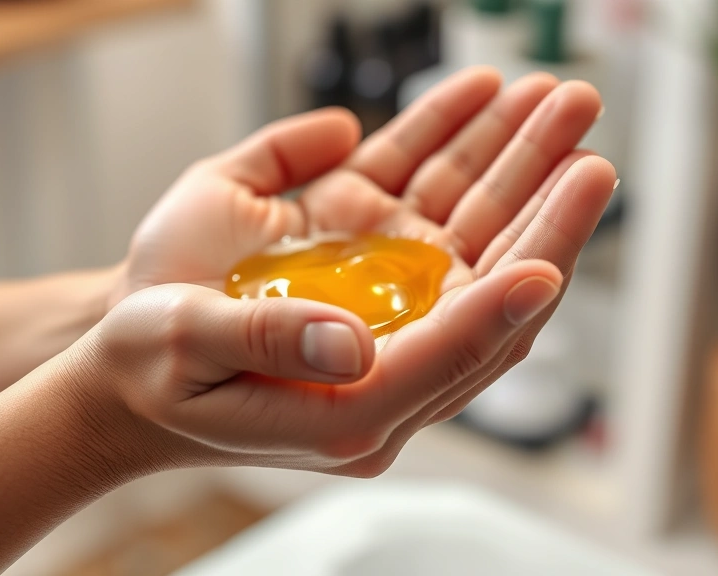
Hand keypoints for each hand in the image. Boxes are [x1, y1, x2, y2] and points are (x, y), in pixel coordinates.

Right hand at [82, 67, 616, 475]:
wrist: (131, 361)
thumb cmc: (148, 365)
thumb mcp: (181, 348)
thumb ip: (265, 341)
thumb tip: (352, 345)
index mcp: (349, 408)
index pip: (450, 356)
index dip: (500, 311)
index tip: (550, 263)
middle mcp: (384, 358)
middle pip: (486, 288)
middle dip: (540, 212)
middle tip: (585, 145)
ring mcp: (380, 304)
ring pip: (467, 235)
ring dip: (514, 166)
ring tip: (556, 103)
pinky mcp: (360, 260)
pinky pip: (416, 198)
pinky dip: (445, 143)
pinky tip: (476, 99)